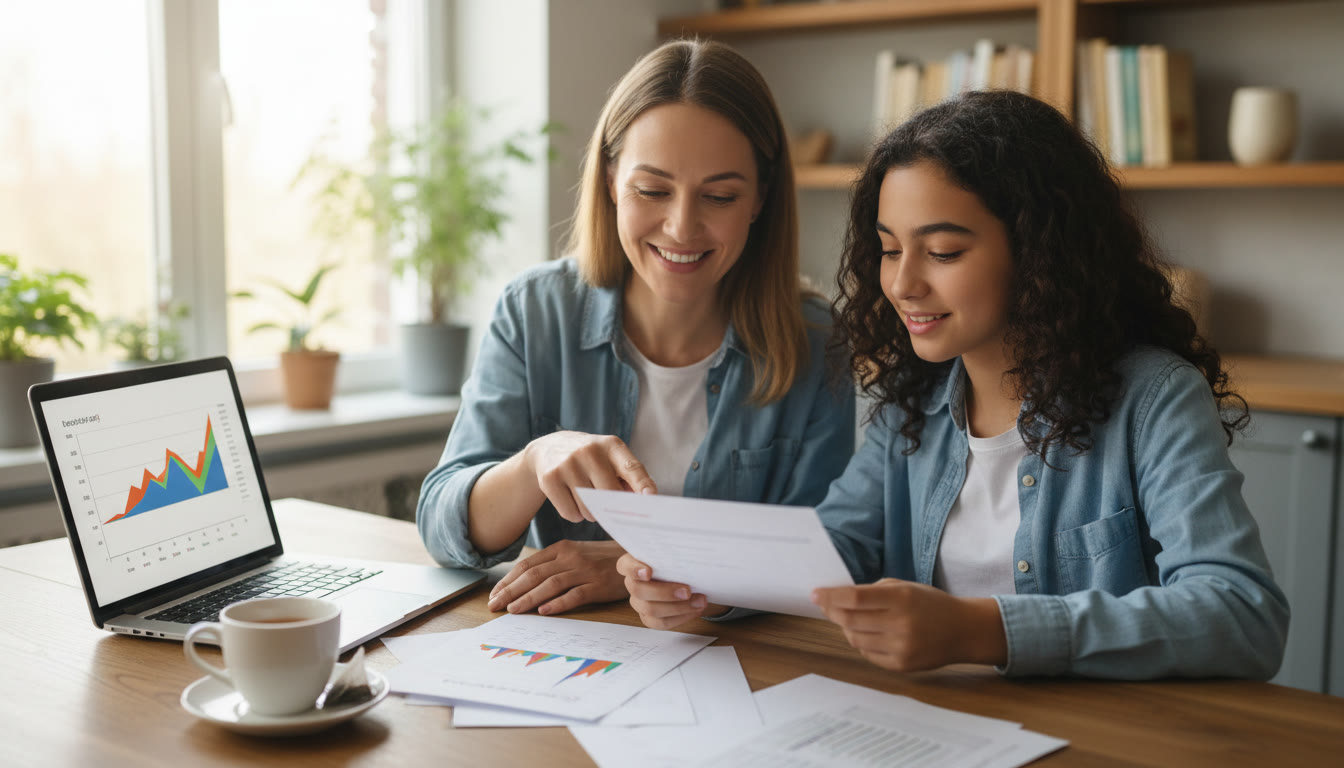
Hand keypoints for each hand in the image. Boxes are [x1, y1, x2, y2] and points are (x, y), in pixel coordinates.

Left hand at [488, 540, 628, 615]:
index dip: (508, 580)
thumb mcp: (577, 554)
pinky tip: (544, 612)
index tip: (494, 595)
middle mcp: (570, 558)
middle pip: (534, 575)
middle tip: (494, 606)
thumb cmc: (604, 559)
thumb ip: (555, 564)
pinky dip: (558, 603)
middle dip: (511, 591)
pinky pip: (575, 595)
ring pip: (550, 585)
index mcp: (562, 549)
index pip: (528, 565)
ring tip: (513, 610)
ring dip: (528, 598)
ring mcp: (585, 571)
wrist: (638, 557)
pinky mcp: (598, 585)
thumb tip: (525, 581)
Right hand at [524, 431, 656, 522]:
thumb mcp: (609, 457)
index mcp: (611, 445)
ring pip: (589, 509)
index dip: (642, 483)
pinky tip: (571, 500)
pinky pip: (570, 513)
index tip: (650, 497)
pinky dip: (574, 515)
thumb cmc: (589, 458)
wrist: (548, 448)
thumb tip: (641, 503)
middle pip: (609, 495)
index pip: (631, 467)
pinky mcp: (550, 478)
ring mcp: (568, 464)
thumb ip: (627, 477)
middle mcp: (589, 451)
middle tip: (607, 505)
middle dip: (611, 507)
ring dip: (592, 513)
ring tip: (586, 498)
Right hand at [618, 554, 723, 629]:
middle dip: (665, 592)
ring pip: (650, 610)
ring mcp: (639, 602)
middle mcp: (632, 583)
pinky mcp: (649, 617)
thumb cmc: (674, 560)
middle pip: (639, 591)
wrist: (682, 575)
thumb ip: (673, 548)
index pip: (624, 566)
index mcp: (632, 563)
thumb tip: (689, 540)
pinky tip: (695, 610)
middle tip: (687, 590)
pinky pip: (660, 623)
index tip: (648, 572)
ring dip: (678, 607)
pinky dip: (680, 618)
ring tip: (699, 601)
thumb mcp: (673, 550)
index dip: (634, 569)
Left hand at [810, 578, 1006, 671]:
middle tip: (825, 605)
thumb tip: (839, 598)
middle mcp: (901, 624)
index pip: (856, 598)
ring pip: (855, 639)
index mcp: (902, 599)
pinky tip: (868, 633)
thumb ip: (874, 591)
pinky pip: (867, 653)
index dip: (831, 596)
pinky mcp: (901, 666)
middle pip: (850, 620)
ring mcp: (901, 648)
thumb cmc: (931, 604)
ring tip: (851, 618)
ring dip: (846, 627)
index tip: (815, 594)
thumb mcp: (906, 587)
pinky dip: (861, 642)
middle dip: (832, 611)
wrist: (963, 631)